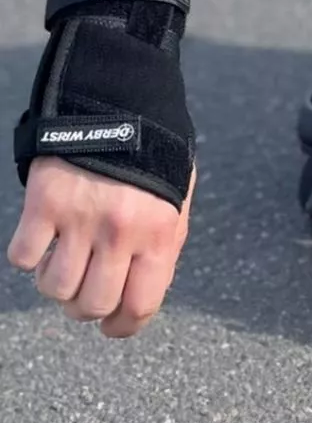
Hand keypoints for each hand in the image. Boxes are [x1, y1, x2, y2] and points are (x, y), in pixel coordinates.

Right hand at [7, 156, 194, 336]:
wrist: (118, 97)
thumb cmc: (152, 150)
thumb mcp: (177, 194)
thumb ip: (166, 241)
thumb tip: (145, 290)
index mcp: (159, 230)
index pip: (139, 306)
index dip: (123, 326)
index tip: (112, 326)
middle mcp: (120, 230)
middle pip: (92, 305)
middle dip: (87, 306)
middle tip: (86, 288)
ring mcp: (79, 217)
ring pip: (55, 289)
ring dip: (56, 282)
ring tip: (66, 257)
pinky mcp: (43, 202)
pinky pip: (22, 257)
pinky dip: (28, 255)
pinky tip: (43, 236)